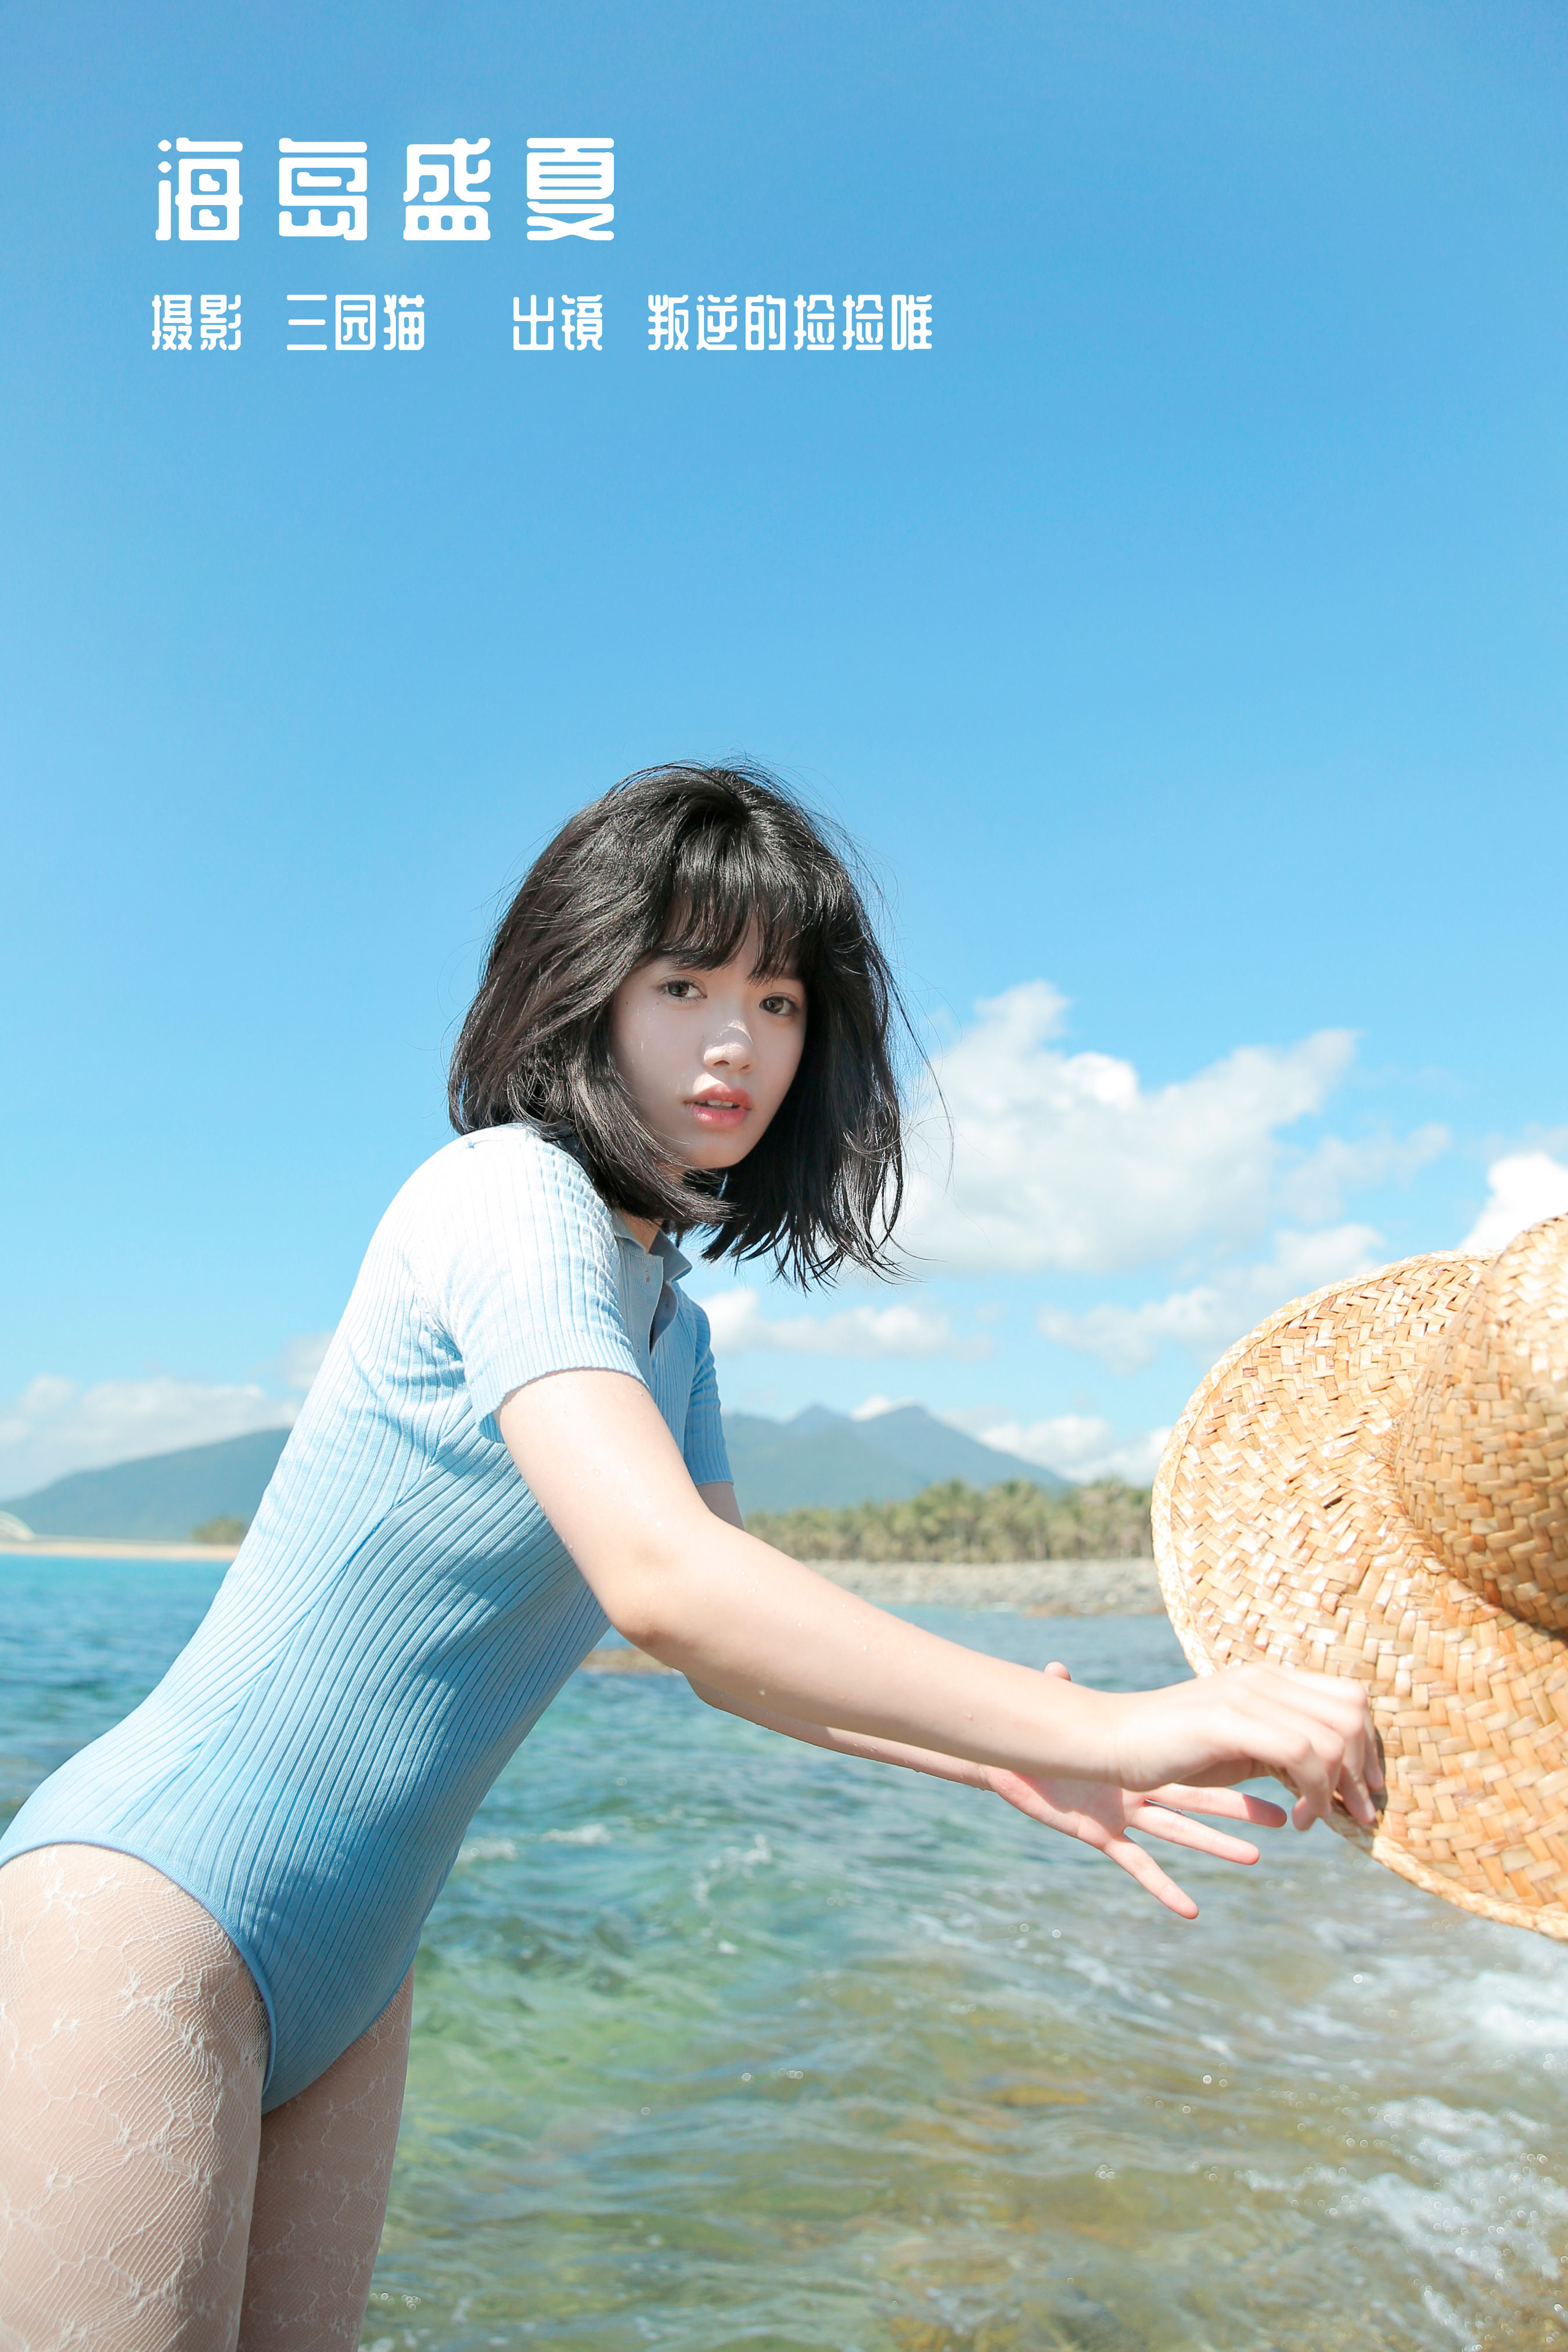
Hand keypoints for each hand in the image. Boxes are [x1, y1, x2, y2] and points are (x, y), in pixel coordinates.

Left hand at [988, 1664, 1287, 1918]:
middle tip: (1290, 1810)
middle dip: (1243, 1805)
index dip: (1232, 1762)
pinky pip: (1138, 1866)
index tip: (1269, 1755)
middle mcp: (1137, 1788)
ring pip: (1179, 1831)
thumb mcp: (1052, 1714)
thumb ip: (1059, 1693)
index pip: (1194, 1760)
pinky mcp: (1099, 1836)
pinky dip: (1162, 1887)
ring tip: (1257, 1855)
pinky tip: (1190, 1910)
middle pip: (1200, 1797)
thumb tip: (1054, 1667)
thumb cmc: (1032, 1740)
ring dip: (1216, 1846)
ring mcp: (1122, 1814)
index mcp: (1137, 1756)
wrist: (1005, 1768)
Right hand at [1104, 1658, 1383, 1832]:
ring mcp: (1242, 1697)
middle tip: (1360, 1812)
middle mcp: (1261, 1679)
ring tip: (1322, 1821)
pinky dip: (1311, 1796)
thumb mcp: (1241, 1740)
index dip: (1370, 1744)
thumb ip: (1284, 1745)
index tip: (1368, 1787)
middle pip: (1349, 1717)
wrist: (1110, 1738)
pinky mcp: (1224, 1723)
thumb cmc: (1175, 1745)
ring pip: (1327, 1740)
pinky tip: (1295, 1823)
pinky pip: (1298, 1755)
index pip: (1350, 1696)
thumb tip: (1336, 1773)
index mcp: (1268, 1678)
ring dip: (1337, 1791)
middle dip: (1363, 1771)